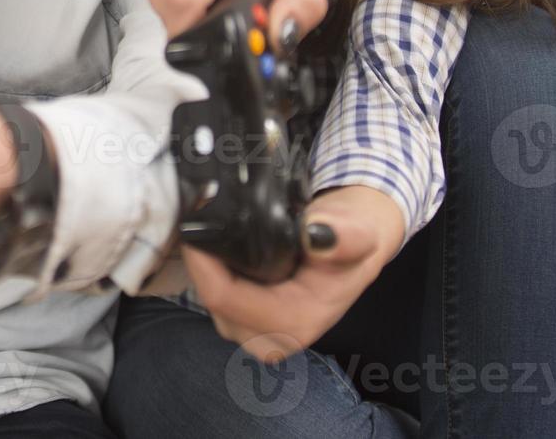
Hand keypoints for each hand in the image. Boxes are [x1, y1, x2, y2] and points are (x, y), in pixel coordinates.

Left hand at [183, 186, 405, 362]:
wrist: (360, 241)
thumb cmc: (356, 237)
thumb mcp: (357, 230)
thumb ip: (343, 235)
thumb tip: (316, 234)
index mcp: (297, 322)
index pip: (224, 298)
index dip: (202, 261)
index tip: (195, 220)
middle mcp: (276, 336)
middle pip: (212, 303)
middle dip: (199, 263)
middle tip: (197, 219)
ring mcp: (262, 332)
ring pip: (211, 303)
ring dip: (204, 268)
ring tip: (207, 229)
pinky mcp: (253, 321)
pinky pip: (219, 300)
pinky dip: (213, 273)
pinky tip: (217, 247)